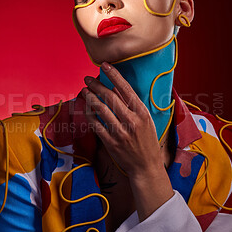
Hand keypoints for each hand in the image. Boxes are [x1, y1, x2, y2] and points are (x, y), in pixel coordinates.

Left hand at [82, 62, 173, 219]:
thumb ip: (134, 105)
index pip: (126, 88)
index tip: (104, 65)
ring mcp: (121, 132)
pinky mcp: (111, 142)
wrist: (146, 166)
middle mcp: (132, 121)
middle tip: (87, 79)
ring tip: (84, 91)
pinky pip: (96, 125)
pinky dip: (89, 114)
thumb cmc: (147, 141)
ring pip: (101, 109)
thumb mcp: (147, 120)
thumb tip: (119, 87)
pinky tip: (85, 107)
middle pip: (110, 97)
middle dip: (96, 85)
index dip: (113, 75)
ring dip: (90, 97)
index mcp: (142, 112)